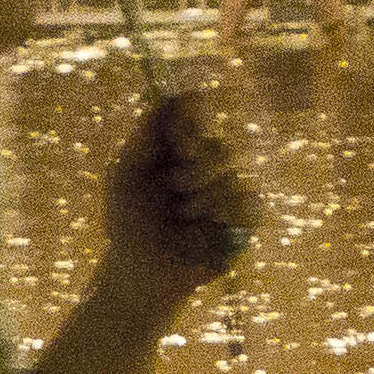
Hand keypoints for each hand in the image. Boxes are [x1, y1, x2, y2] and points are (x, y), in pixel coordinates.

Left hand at [103, 91, 254, 299]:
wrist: (141, 274)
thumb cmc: (127, 224)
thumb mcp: (124, 179)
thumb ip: (141, 140)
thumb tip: (163, 99)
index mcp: (176, 149)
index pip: (195, 117)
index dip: (191, 120)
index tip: (179, 137)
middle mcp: (205, 165)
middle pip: (218, 146)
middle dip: (195, 169)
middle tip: (175, 185)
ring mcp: (226, 192)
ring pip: (230, 178)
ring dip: (201, 201)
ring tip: (182, 219)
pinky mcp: (242, 220)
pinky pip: (248, 203)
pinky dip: (226, 215)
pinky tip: (205, 228)